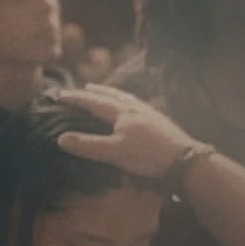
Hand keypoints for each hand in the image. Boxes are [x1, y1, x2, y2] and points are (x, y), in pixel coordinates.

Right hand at [54, 83, 207, 178]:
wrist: (184, 159)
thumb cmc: (147, 155)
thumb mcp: (113, 152)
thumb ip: (87, 145)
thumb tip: (60, 138)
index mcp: (122, 112)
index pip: (94, 101)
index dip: (76, 98)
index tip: (60, 94)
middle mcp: (135, 107)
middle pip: (112, 95)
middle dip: (96, 91)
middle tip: (84, 86)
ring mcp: (149, 113)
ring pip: (127, 98)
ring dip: (113, 94)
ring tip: (106, 92)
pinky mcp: (159, 121)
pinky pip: (138, 105)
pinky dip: (128, 102)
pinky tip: (132, 109)